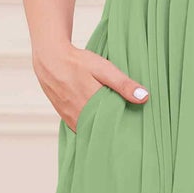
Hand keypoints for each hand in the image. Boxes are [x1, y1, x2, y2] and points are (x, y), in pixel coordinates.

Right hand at [34, 45, 148, 130]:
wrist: (50, 60)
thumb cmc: (77, 62)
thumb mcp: (103, 68)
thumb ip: (122, 84)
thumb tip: (144, 97)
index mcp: (92, 103)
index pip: (115, 124)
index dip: (126, 128)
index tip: (137, 130)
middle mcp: (80, 115)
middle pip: (103, 130)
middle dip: (116, 132)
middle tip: (130, 132)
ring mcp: (71, 119)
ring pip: (91, 132)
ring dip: (103, 131)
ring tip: (116, 130)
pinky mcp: (66, 118)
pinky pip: (81, 129)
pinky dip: (91, 129)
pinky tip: (100, 125)